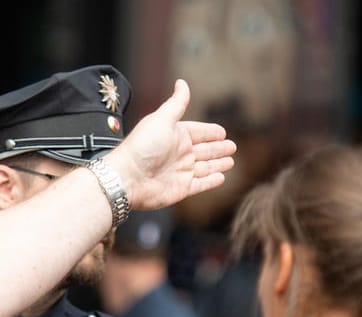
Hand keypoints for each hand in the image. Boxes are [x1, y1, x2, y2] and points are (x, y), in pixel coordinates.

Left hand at [104, 79, 236, 211]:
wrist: (128, 177)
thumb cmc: (143, 146)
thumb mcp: (162, 119)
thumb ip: (176, 103)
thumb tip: (182, 82)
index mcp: (176, 135)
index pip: (199, 131)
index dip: (211, 132)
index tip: (222, 132)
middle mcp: (179, 153)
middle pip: (205, 149)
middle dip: (218, 148)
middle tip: (232, 146)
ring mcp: (181, 171)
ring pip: (206, 166)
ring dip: (218, 163)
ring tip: (231, 161)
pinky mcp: (182, 188)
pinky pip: (201, 184)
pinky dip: (212, 181)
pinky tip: (221, 177)